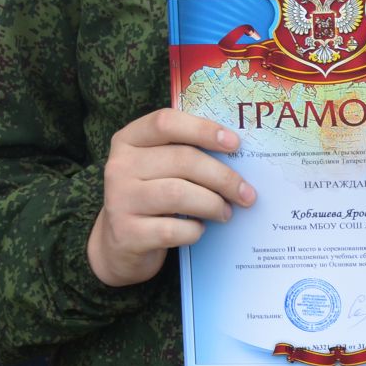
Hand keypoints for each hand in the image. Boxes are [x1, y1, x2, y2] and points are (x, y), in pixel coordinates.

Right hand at [88, 110, 252, 287]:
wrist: (120, 243)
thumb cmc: (151, 196)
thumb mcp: (158, 167)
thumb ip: (185, 153)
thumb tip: (237, 153)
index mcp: (129, 140)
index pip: (166, 122)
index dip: (203, 129)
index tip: (235, 144)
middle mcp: (119, 166)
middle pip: (182, 160)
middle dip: (222, 177)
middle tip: (246, 193)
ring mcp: (119, 200)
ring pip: (178, 194)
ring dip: (212, 204)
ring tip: (226, 212)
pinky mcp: (127, 234)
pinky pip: (172, 229)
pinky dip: (194, 230)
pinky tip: (199, 229)